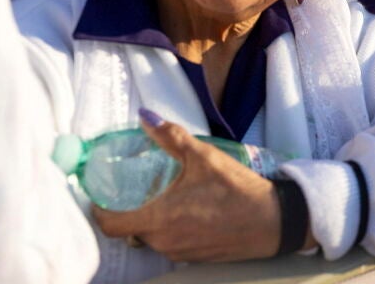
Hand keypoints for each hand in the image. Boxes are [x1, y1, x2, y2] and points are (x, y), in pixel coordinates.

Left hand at [93, 112, 305, 260]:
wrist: (274, 221)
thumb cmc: (238, 190)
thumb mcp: (204, 157)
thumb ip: (171, 137)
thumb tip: (146, 117)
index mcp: (160, 219)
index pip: (111, 225)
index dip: (100, 210)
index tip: (102, 193)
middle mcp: (165, 242)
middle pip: (130, 230)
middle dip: (129, 208)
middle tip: (135, 186)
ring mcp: (181, 252)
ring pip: (151, 237)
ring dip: (152, 218)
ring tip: (164, 194)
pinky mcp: (196, 257)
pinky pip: (171, 243)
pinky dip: (171, 228)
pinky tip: (188, 209)